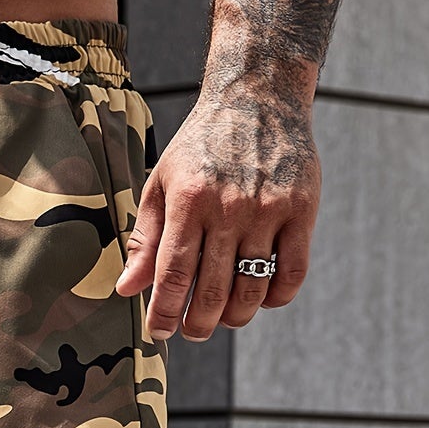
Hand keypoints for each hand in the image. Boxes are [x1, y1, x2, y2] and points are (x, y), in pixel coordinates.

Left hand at [116, 82, 319, 341]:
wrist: (259, 95)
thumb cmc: (201, 145)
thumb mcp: (162, 182)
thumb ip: (146, 237)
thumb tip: (126, 289)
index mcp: (190, 200)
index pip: (173, 275)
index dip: (164, 313)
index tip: (158, 332)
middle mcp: (230, 206)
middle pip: (213, 291)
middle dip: (198, 324)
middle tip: (191, 331)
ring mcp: (269, 209)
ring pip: (252, 289)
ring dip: (235, 318)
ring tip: (223, 319)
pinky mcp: (302, 209)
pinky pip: (292, 273)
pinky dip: (275, 298)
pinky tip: (260, 298)